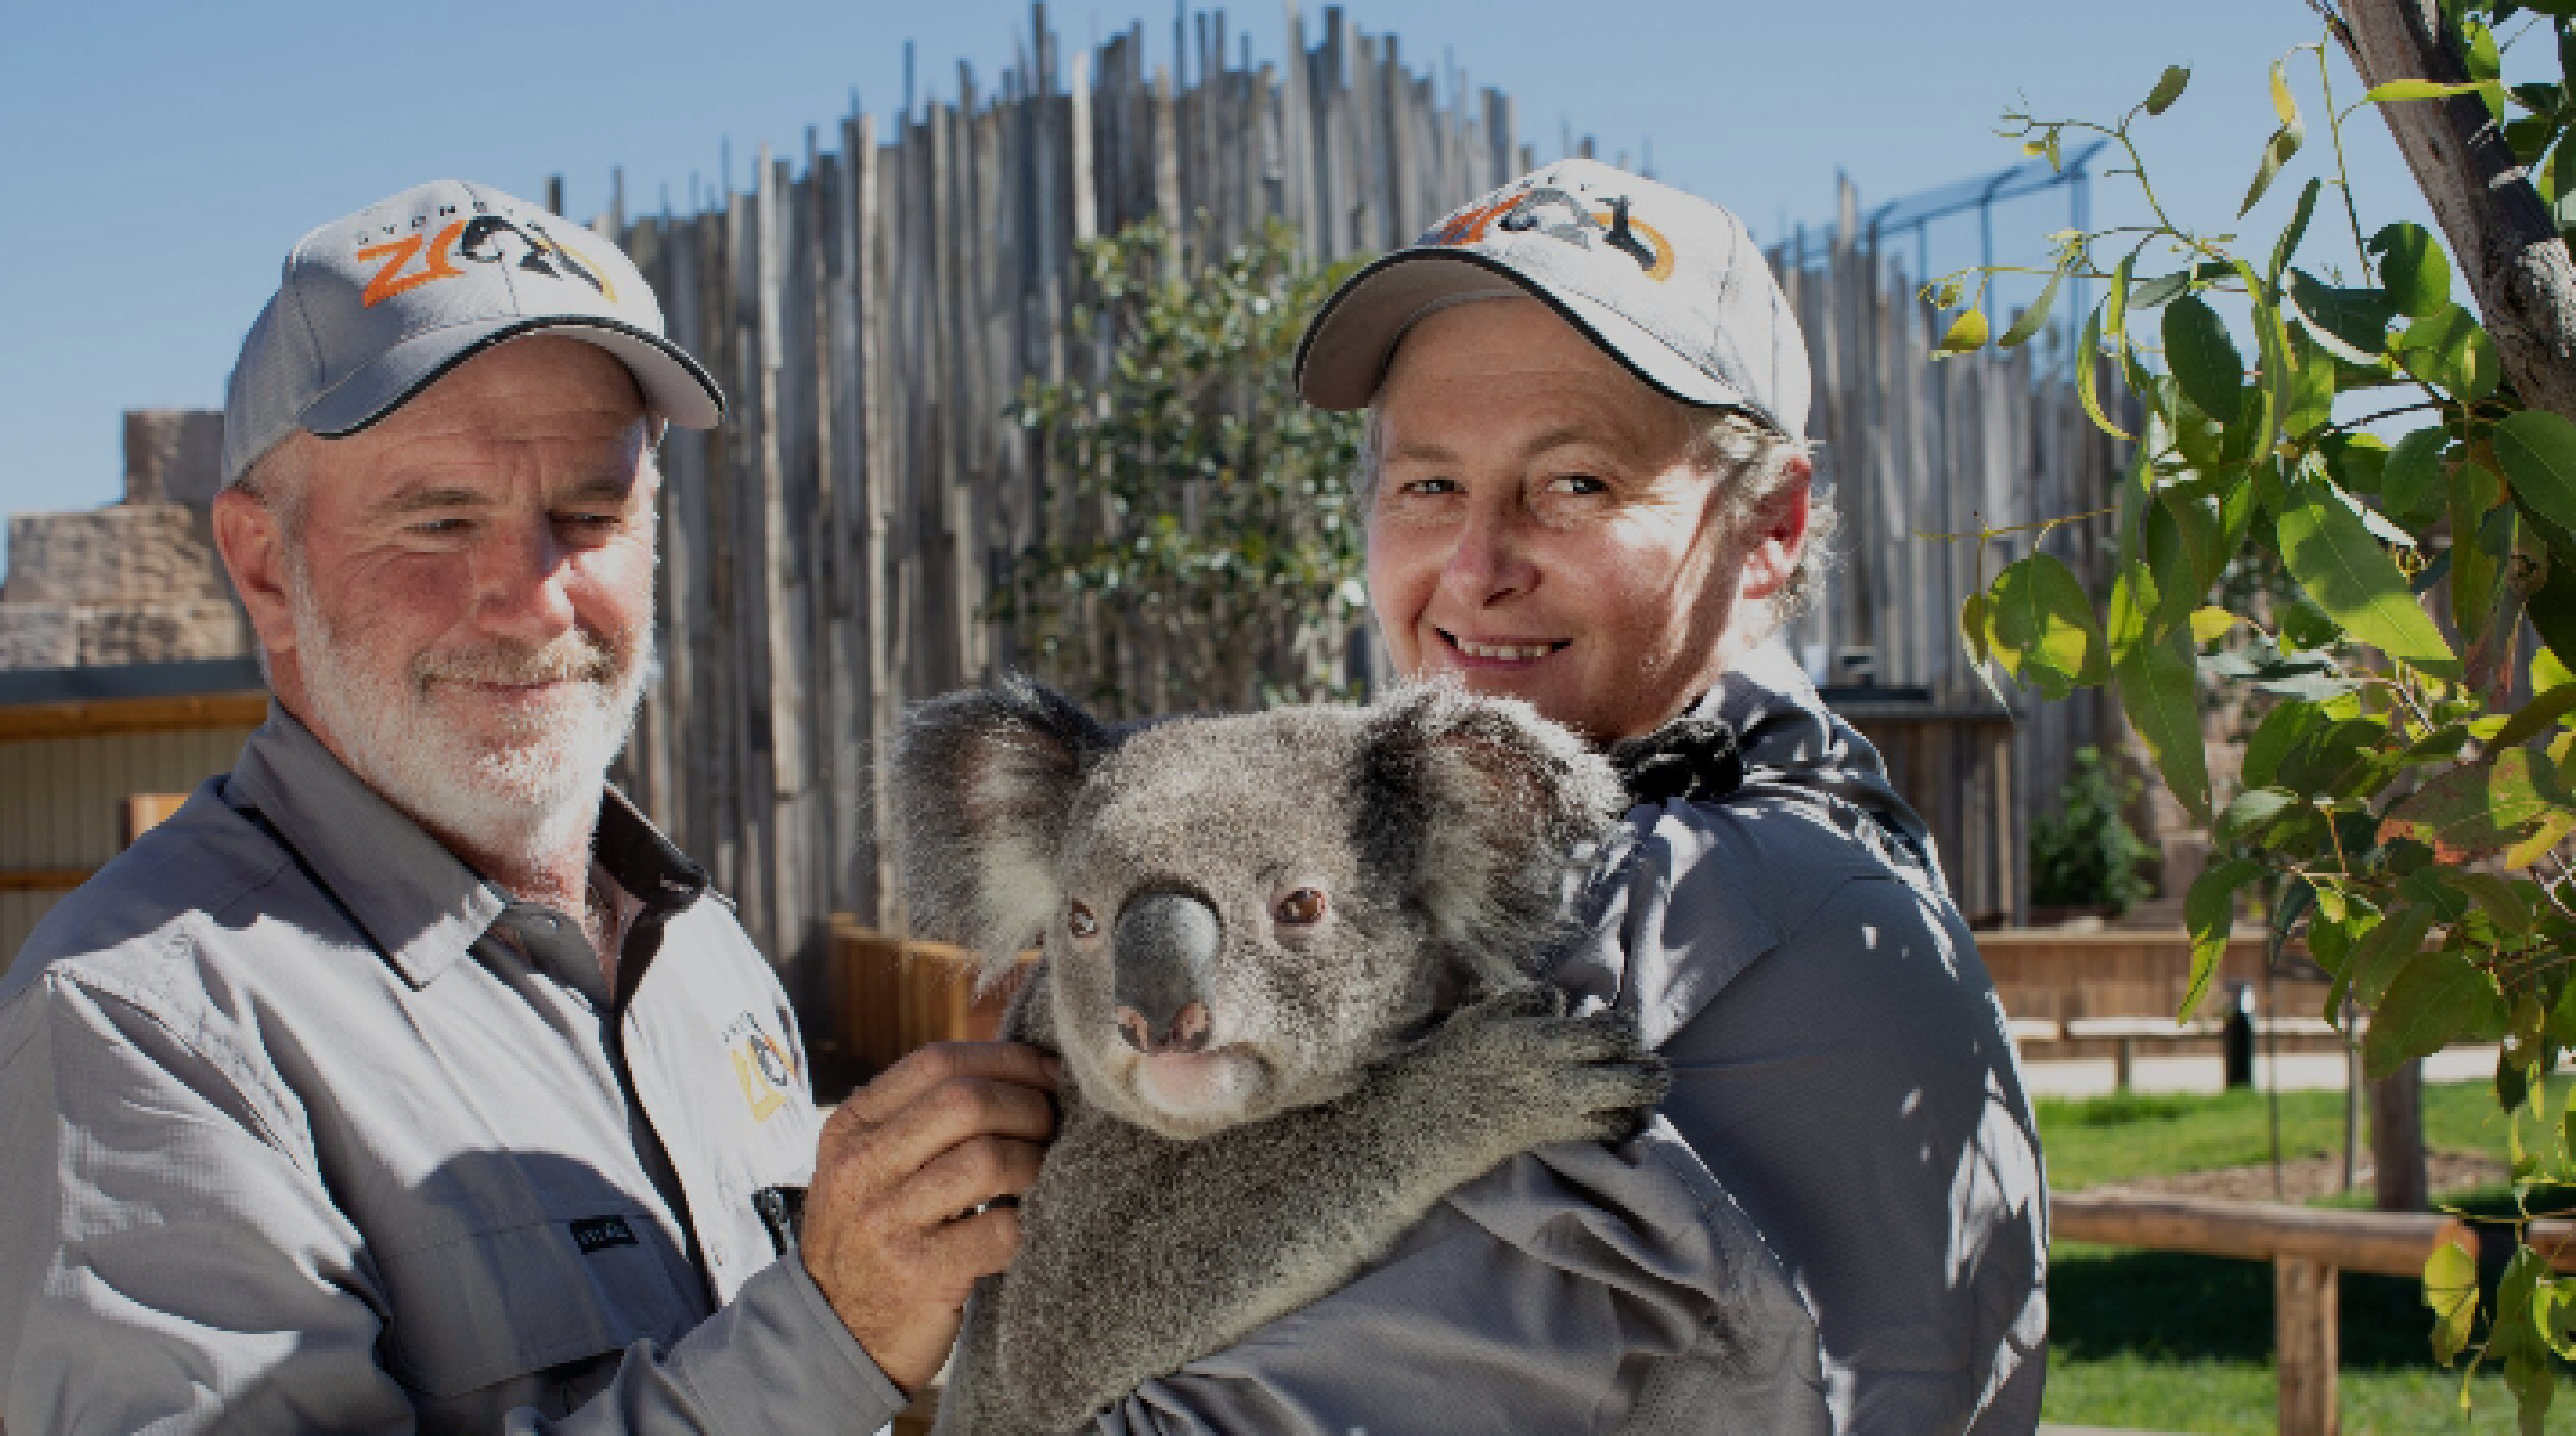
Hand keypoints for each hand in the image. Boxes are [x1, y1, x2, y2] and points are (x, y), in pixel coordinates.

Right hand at [801, 1041, 1058, 1393]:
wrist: (835, 1334)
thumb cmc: (873, 1237)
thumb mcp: (869, 1167)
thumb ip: (920, 1118)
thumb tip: (1018, 1070)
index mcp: (850, 1128)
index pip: (936, 1062)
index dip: (1006, 1059)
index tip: (1048, 1072)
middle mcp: (859, 1167)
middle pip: (967, 1102)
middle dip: (1029, 1106)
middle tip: (1053, 1126)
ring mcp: (884, 1221)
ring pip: (988, 1159)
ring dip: (1034, 1162)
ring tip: (1041, 1174)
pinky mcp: (917, 1273)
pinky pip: (999, 1229)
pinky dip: (1025, 1226)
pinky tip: (1022, 1228)